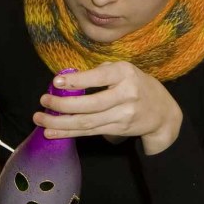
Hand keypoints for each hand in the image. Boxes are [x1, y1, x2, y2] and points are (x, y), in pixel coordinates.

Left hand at [33, 62, 182, 154]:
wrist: (163, 112)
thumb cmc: (137, 85)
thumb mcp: (124, 71)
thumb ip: (100, 72)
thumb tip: (69, 78)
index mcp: (125, 74)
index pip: (98, 77)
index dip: (77, 81)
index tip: (56, 82)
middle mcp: (126, 94)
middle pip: (90, 104)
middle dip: (63, 106)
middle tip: (42, 102)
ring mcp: (123, 114)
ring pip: (87, 122)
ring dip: (61, 123)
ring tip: (40, 120)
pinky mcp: (118, 129)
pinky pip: (89, 132)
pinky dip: (69, 132)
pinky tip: (53, 132)